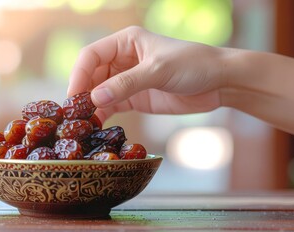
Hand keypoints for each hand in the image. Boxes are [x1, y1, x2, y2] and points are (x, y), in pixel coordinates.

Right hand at [68, 26, 228, 121]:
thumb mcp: (159, 70)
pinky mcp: (135, 98)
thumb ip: (127, 83)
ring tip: (83, 124)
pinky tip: (97, 126)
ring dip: (91, 106)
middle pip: (92, 75)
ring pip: (100, 92)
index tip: (74, 96)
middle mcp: (123, 60)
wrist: (219, 83)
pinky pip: (112, 105)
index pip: (91, 55)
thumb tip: (95, 98)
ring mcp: (128, 80)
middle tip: (75, 115)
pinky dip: (103, 115)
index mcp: (126, 42)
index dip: (79, 74)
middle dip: (83, 93)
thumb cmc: (193, 65)